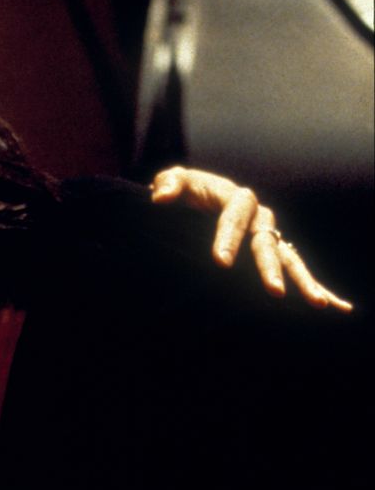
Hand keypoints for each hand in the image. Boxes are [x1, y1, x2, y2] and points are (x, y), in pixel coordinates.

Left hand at [149, 165, 351, 310]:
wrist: (193, 206)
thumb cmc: (182, 194)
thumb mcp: (173, 184)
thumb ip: (169, 185)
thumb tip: (161, 198)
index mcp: (235, 199)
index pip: (235, 216)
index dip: (229, 238)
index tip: (221, 263)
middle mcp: (258, 218)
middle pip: (266, 242)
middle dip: (270, 268)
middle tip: (274, 292)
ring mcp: (267, 237)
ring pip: (287, 258)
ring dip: (303, 281)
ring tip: (317, 303)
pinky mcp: (270, 254)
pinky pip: (292, 269)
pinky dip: (310, 285)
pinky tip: (329, 305)